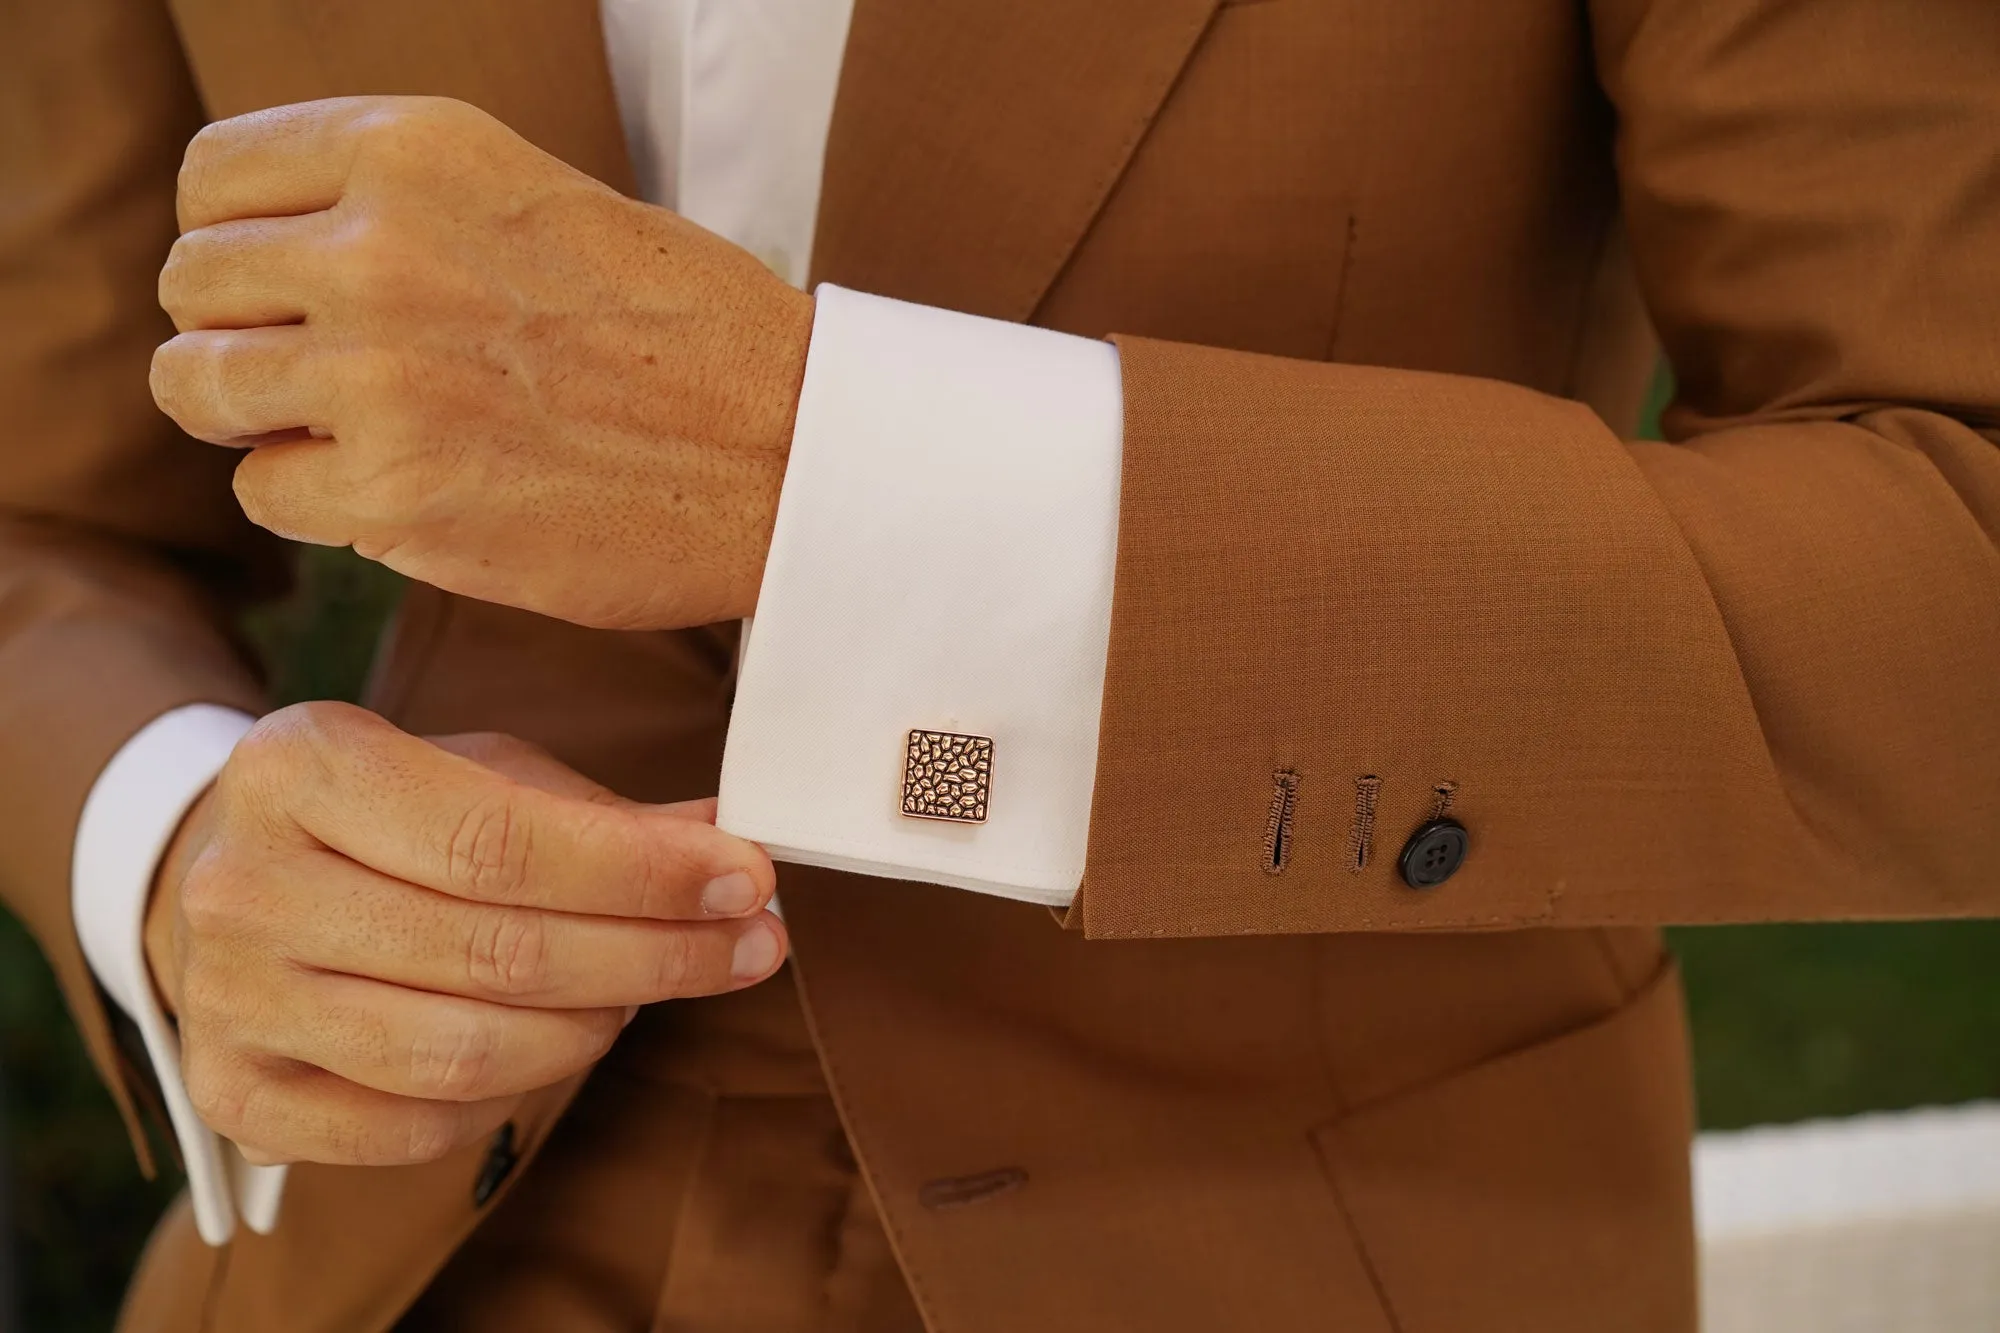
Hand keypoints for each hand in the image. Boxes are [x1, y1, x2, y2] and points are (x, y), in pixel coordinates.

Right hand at [141, 702, 785, 1166]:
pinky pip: (415, 1127)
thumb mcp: (483, 772)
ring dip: (595, 1028)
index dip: (641, 874)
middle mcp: (244, 884)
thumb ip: (601, 815)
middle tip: (752, 945)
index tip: (748, 880)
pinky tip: (560, 1042)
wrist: (237, 875)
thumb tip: (732, 847)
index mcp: (301, 766)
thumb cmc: (389, 813)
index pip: (500, 842)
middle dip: (654, 955)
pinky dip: (514, 1095)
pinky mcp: (236, 1093)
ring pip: (463, 1051)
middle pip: (495, 953)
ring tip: (649, 990)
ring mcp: (228, 998)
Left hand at [149, 96, 814, 630]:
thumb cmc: (686, 332)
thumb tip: (277, 259)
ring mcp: (380, 375)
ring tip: (343, 434)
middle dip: (241, 333)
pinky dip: (316, 500)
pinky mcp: (396, 494)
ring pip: (200, 388)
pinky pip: (265, 492)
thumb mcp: (538, 199)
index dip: (234, 241)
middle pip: (192, 284)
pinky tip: (398, 489)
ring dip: (258, 419)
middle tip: (318, 374)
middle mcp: (381, 248)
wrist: (791, 450)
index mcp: (416, 150)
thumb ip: (403, 208)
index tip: (279, 286)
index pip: (214, 178)